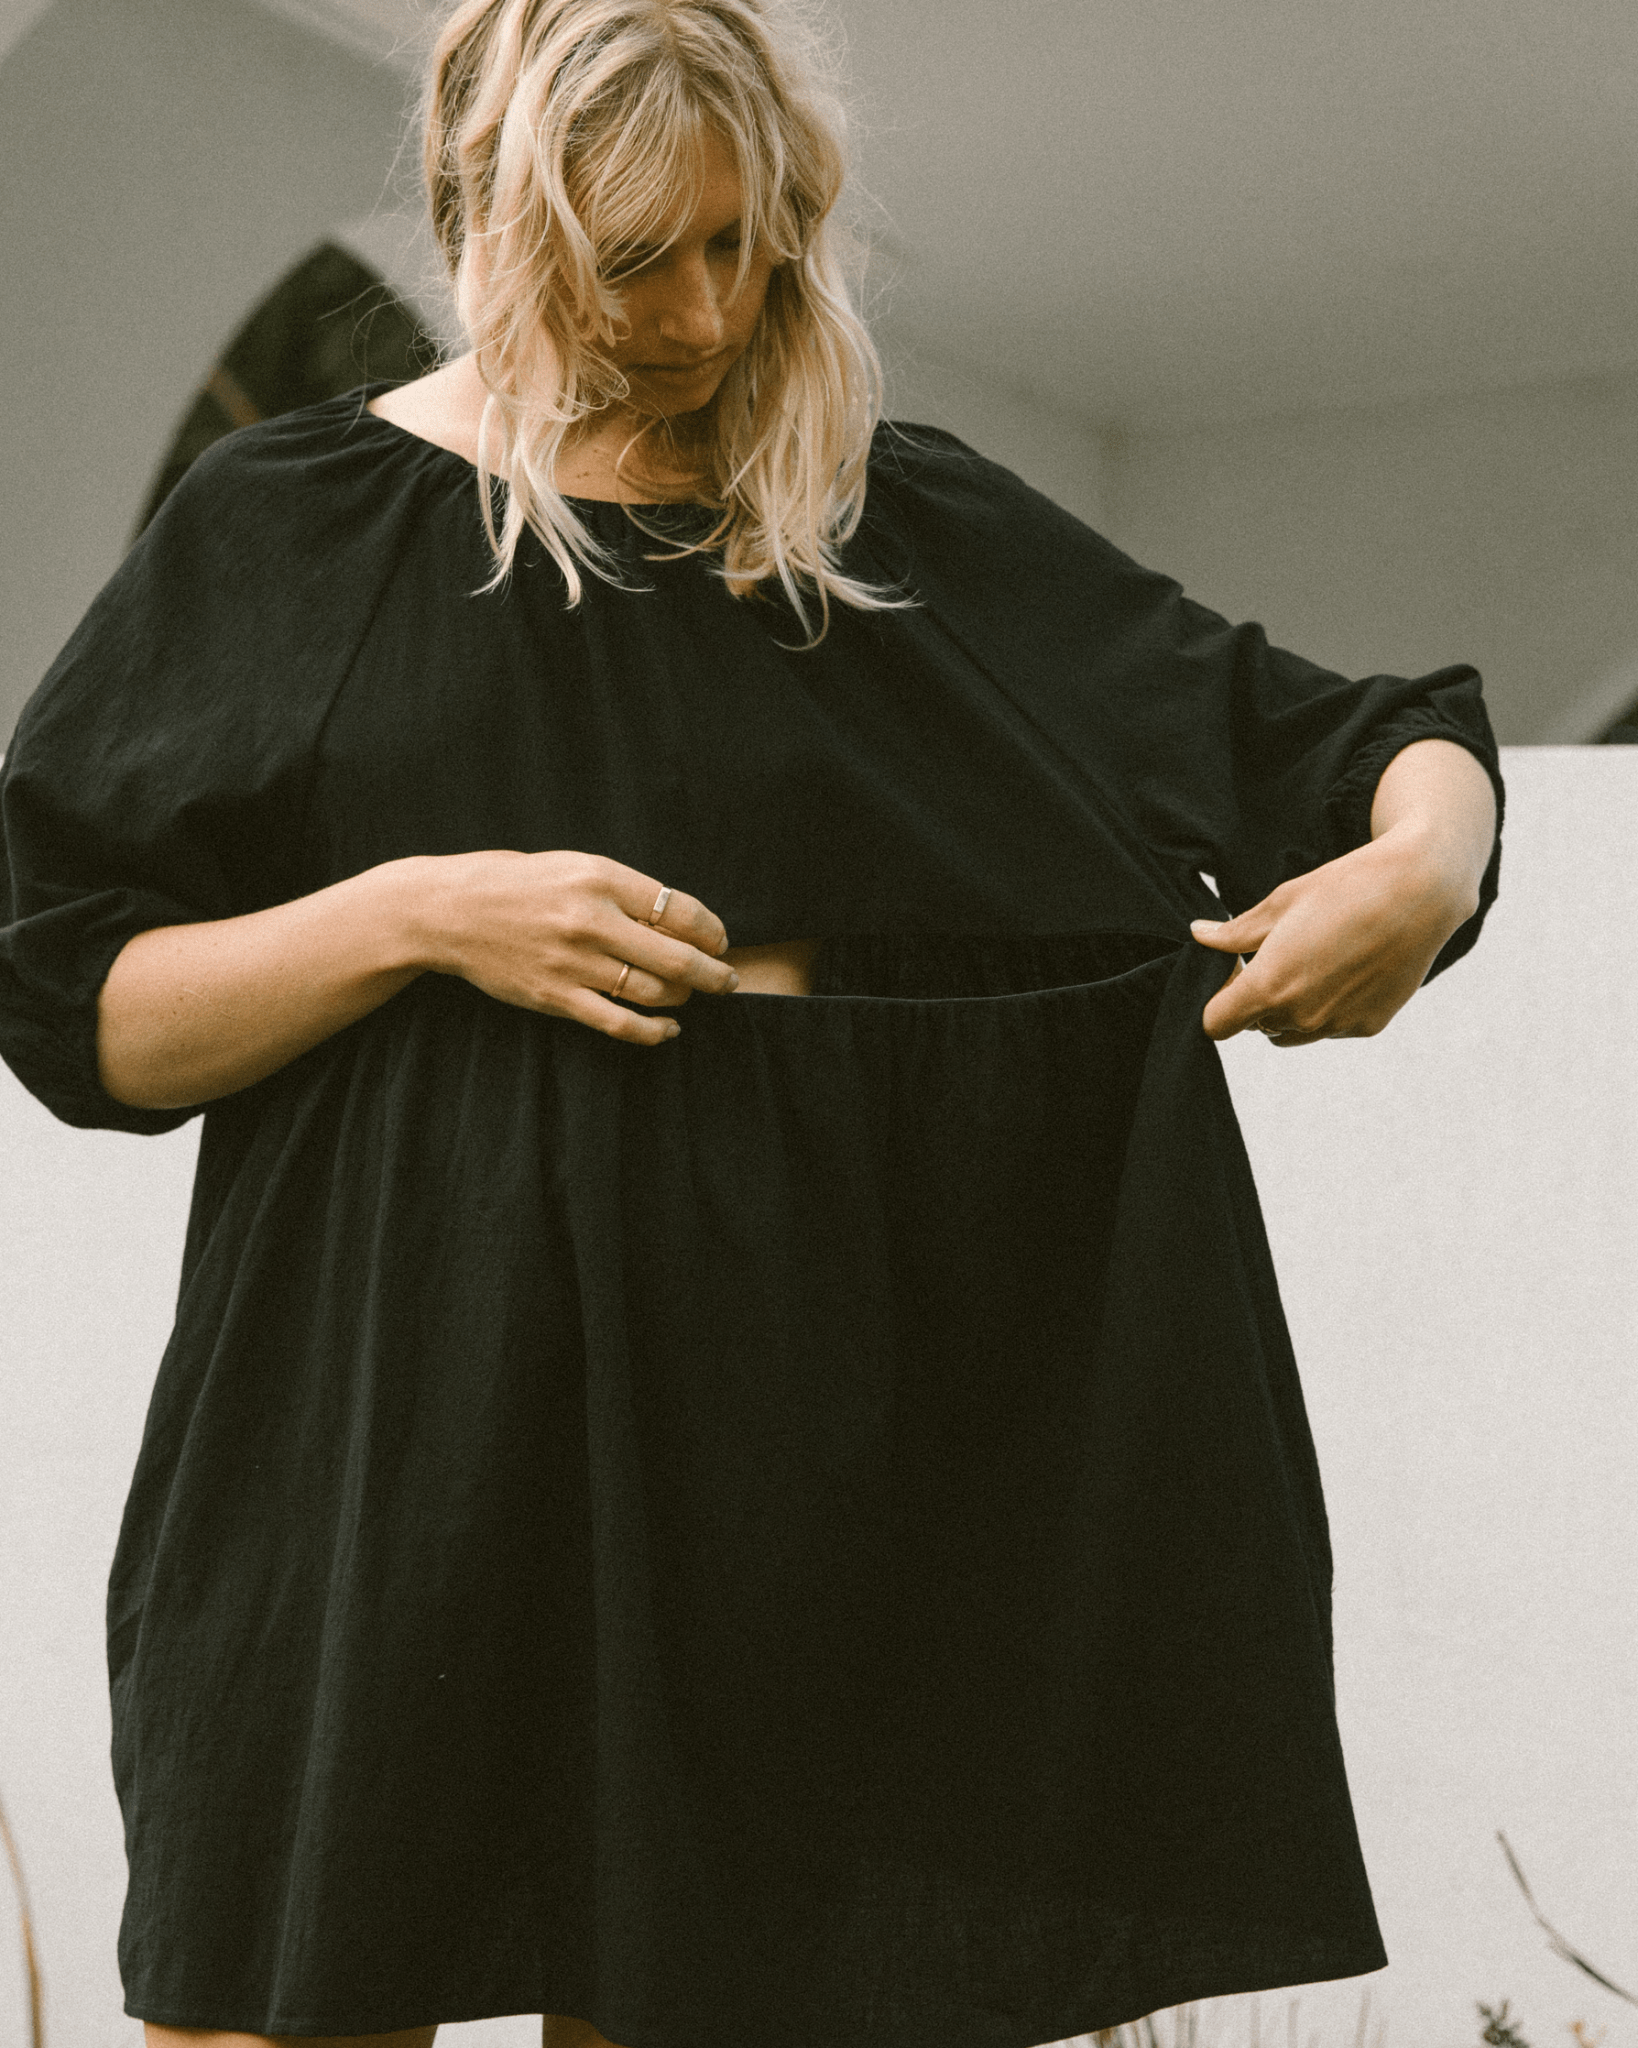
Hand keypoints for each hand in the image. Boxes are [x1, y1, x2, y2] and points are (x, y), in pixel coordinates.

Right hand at [414, 850, 736, 1045]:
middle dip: (714, 974)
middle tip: (727, 979)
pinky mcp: (557, 997)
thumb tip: (678, 918)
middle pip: (677, 957)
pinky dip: (653, 1031)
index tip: (721, 940)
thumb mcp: (573, 867)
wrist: (450, 912)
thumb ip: (623, 890)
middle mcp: (591, 920)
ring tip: (690, 996)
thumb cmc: (518, 884)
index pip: (680, 909)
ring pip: (654, 992)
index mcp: (600, 878)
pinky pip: (620, 1023)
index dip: (712, 930)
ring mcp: (574, 962)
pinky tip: (668, 1029)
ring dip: (683, 999)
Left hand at [1192, 825, 1479, 1045]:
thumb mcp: (1282, 902)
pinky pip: (1330, 1028)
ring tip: (1315, 962)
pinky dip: (1329, 1008)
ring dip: (1291, 1009)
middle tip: (1280, 956)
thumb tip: (1199, 935)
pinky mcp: (1367, 1026)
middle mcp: (1301, 1015)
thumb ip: (1236, 931)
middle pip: (1254, 1026)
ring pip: (1291, 1032)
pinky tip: (1348, 969)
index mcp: (1269, 986)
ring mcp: (1336, 1025)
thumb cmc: (1346, 887)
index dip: (1218, 1000)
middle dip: (1256, 1000)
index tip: (1235, 972)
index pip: (1216, 1024)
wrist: (1421, 890)